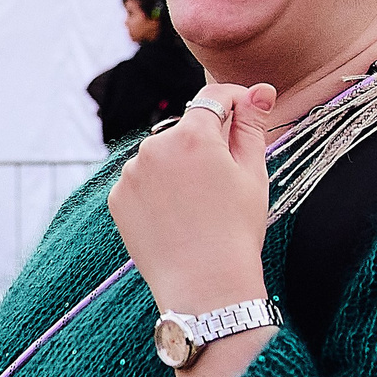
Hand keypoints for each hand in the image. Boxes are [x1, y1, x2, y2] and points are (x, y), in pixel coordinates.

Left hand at [109, 83, 277, 314]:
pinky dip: (157, 189)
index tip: (247, 114)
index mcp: (192, 136)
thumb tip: (259, 89)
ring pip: (161, 154)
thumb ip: (252, 125)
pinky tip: (176, 216)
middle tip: (225, 179)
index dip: (234, 101)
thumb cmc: (236, 231)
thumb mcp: (253, 174)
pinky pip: (142, 180)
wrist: (204, 287)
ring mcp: (131, 173)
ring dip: (178, 165)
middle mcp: (154, 147)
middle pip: (185, 129)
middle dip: (205, 142)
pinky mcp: (117, 197)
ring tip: (199, 204)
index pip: (212, 98)